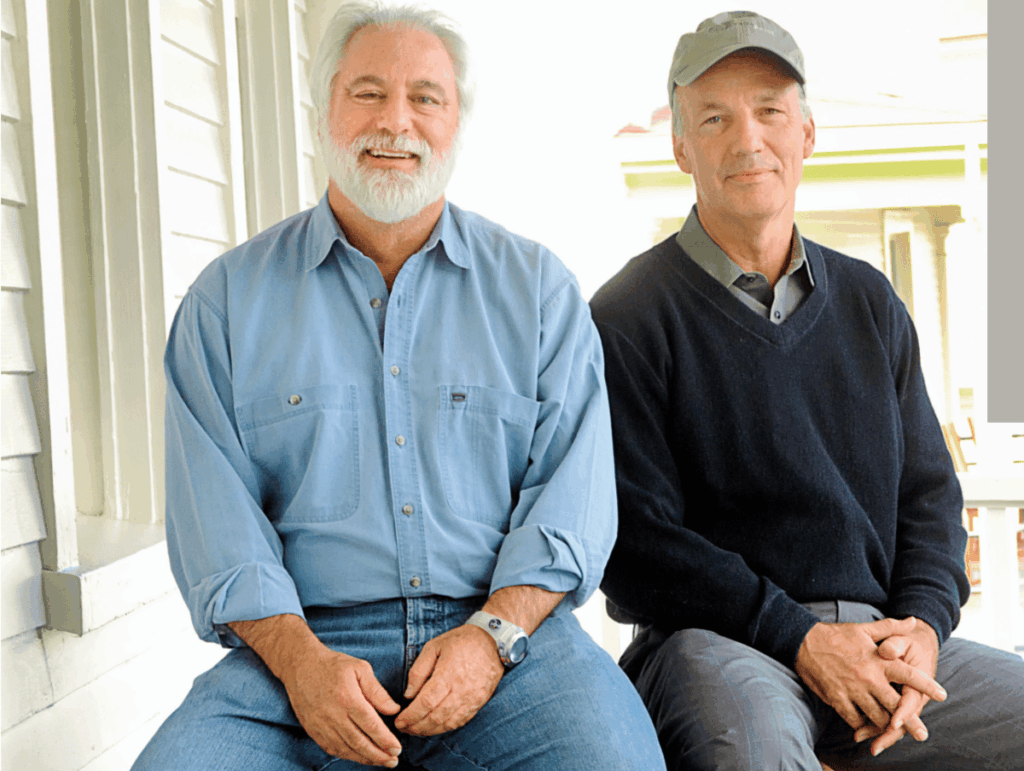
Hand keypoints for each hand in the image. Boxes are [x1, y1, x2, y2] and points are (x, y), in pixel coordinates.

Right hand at [283, 646, 402, 767]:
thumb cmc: (334, 665)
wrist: (301, 667)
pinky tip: (361, 757)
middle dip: (378, 755)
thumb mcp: (360, 668)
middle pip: (359, 741)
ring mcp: (321, 725)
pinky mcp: (313, 730)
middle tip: (393, 761)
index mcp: (347, 697)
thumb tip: (394, 710)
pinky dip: (348, 756)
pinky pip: (332, 748)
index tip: (397, 748)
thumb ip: (377, 691)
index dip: (385, 740)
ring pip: (346, 749)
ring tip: (381, 762)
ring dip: (365, 758)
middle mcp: (333, 715)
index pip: (370, 725)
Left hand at [394, 623, 503, 735]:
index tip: (399, 721)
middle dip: (416, 727)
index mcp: (448, 674)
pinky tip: (434, 727)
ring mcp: (472, 698)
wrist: (493, 641)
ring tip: (415, 730)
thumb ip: (418, 670)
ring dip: (429, 731)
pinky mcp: (479, 702)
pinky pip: (460, 721)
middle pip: (435, 717)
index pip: (426, 702)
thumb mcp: (434, 646)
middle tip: (403, 728)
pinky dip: (445, 728)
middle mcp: (461, 690)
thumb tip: (408, 695)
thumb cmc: (461, 641)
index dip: (411, 715)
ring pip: (448, 723)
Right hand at [794, 617, 945, 733]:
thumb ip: (891, 627)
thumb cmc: (836, 635)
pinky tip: (866, 727)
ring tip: (895, 734)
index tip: (942, 695)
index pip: (908, 674)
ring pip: (876, 716)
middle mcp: (868, 678)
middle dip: (911, 722)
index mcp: (877, 661)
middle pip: (895, 705)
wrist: (803, 642)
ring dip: (887, 726)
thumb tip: (913, 621)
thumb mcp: (864, 629)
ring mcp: (852, 690)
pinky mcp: (837, 698)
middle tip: (923, 734)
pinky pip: (854, 718)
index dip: (926, 685)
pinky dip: (861, 724)